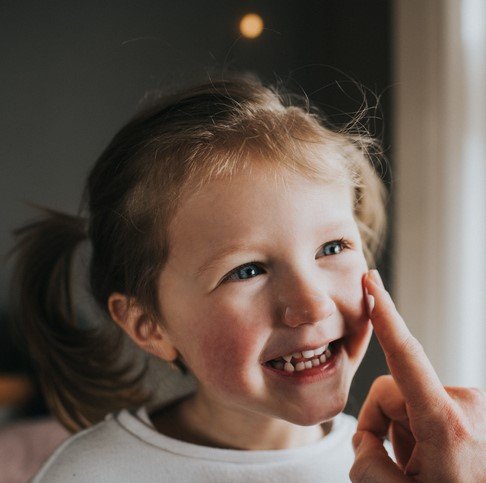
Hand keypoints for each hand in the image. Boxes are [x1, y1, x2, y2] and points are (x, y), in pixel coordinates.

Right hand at [350, 269, 485, 481]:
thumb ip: (366, 464)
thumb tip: (364, 439)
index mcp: (446, 424)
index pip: (406, 355)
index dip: (385, 315)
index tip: (372, 283)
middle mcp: (465, 403)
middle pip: (392, 391)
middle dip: (383, 423)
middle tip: (396, 464)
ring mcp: (474, 405)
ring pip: (409, 401)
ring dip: (405, 432)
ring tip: (423, 467)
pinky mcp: (475, 408)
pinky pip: (428, 406)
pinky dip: (422, 431)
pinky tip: (436, 459)